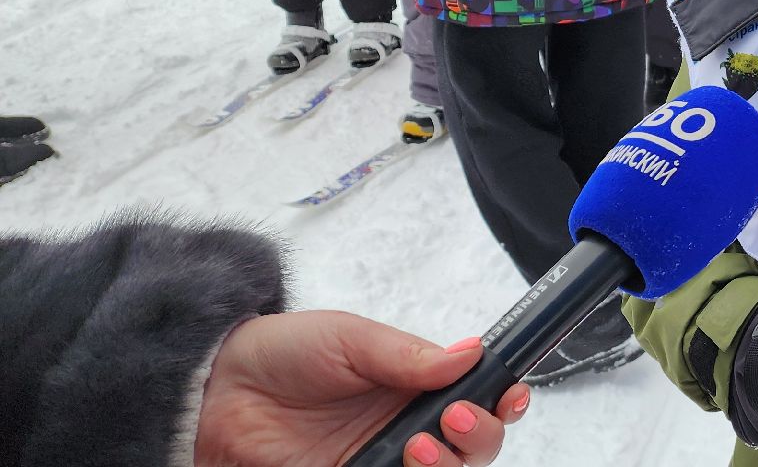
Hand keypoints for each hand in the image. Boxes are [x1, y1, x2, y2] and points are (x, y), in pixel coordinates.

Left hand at [192, 311, 530, 466]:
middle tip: (453, 418)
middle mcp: (407, 429)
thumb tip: (468, 353)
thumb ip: (406, 353)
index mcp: (416, 386)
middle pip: (475, 448)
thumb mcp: (347, 337)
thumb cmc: (279, 354)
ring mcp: (380, 462)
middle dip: (481, 437)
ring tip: (418, 446)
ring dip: (449, 465)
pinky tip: (397, 466)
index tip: (509, 396)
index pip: (480, 400)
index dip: (504, 402)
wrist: (213, 395)